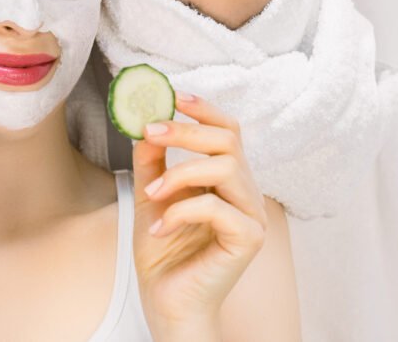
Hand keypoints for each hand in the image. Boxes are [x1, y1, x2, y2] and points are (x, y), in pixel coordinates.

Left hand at [132, 92, 266, 337]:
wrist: (166, 302)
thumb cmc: (163, 254)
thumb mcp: (152, 197)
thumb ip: (152, 162)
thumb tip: (145, 125)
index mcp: (228, 179)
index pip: (228, 131)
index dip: (205, 109)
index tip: (174, 95)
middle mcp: (245, 192)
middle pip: (228, 140)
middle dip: (186, 130)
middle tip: (151, 132)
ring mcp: (252, 215)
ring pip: (226, 167)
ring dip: (180, 173)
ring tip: (151, 196)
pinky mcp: (248, 238)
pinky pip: (216, 207)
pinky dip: (181, 211)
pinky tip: (160, 229)